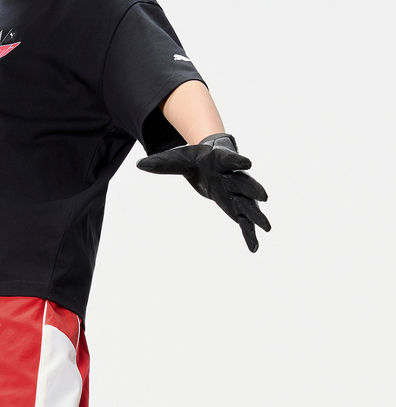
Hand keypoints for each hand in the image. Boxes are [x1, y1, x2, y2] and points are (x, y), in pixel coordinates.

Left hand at [137, 134, 269, 251]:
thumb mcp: (178, 159)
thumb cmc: (196, 159)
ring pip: (249, 205)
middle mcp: (234, 177)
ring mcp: (237, 194)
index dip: (239, 161)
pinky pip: (244, 222)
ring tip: (267, 228)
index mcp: (222, 162)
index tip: (248, 163)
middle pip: (246, 184)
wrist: (210, 161)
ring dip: (257, 216)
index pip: (232, 160)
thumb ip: (162, 164)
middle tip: (264, 196)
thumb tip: (139, 165)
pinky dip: (249, 234)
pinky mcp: (235, 207)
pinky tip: (253, 248)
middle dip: (254, 190)